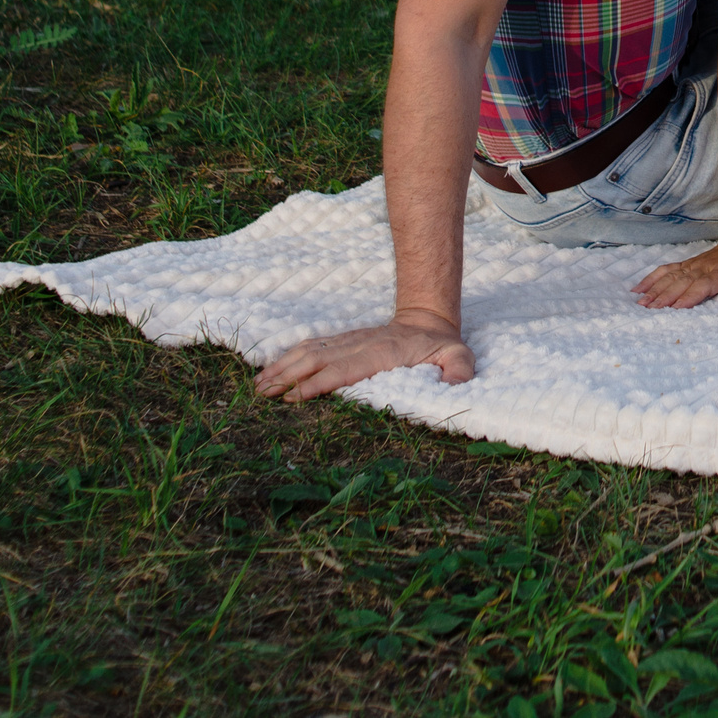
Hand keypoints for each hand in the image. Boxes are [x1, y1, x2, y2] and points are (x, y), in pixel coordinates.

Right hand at [254, 310, 474, 401]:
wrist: (429, 320)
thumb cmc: (441, 346)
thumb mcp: (458, 357)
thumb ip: (459, 370)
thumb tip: (456, 385)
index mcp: (382, 353)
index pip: (344, 369)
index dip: (318, 383)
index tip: (292, 396)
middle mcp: (360, 344)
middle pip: (318, 359)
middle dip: (288, 376)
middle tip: (260, 395)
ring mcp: (349, 340)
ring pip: (310, 350)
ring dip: (283, 366)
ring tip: (257, 385)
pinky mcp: (343, 339)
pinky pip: (312, 345)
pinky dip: (289, 356)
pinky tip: (271, 368)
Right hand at [633, 235, 717, 308]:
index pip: (705, 284)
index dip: (691, 295)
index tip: (677, 307)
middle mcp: (705, 267)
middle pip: (682, 282)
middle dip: (666, 295)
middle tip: (649, 310)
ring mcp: (694, 265)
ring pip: (671, 276)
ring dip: (655, 289)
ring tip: (640, 303)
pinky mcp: (687, 265)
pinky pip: (666, 270)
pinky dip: (651, 278)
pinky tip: (637, 289)